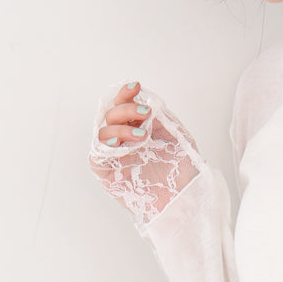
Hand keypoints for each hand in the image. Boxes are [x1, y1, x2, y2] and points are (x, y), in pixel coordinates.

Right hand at [88, 80, 203, 229]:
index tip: (135, 86)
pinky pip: (97, 155)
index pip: (123, 106)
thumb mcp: (175, 135)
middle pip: (110, 115)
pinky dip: (104, 146)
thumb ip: (159, 117)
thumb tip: (145, 100)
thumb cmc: (182, 168)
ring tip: (141, 135)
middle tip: (144, 112)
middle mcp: (123, 140)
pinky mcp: (108, 174)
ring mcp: (114, 156)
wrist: (185, 195)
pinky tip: (119, 144)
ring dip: (119, 128)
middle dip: (125, 108)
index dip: (125, 94)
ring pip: (102, 132)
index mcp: (137, 127)